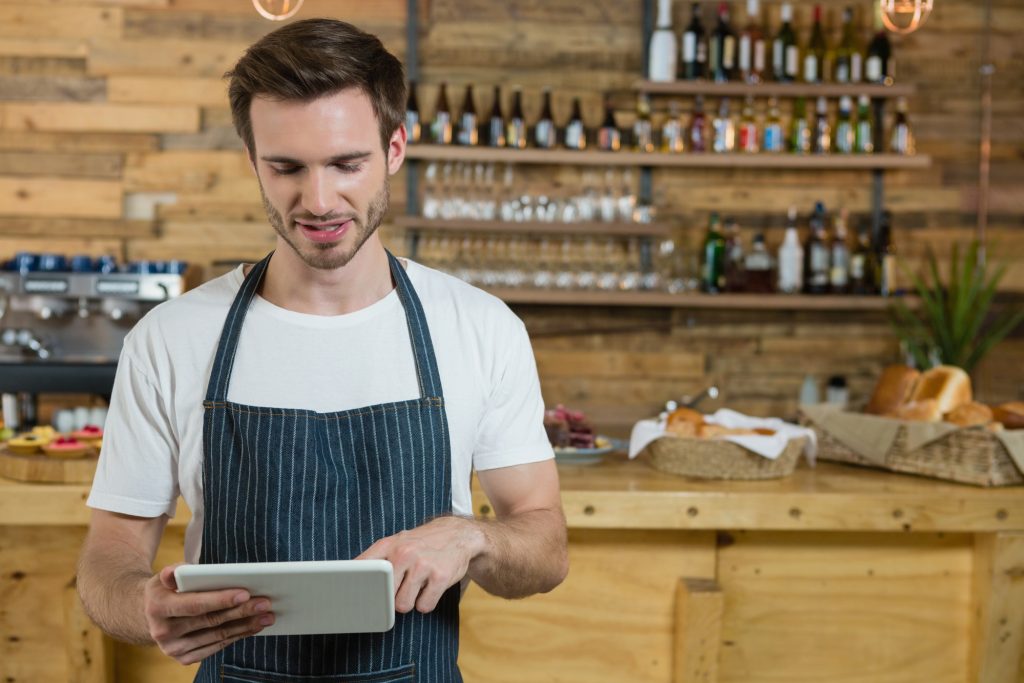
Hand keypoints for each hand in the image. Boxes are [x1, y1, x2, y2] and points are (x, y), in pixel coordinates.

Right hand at [143, 564, 274, 664]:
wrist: (147, 616)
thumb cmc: (165, 590)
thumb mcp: (163, 576)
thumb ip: (173, 571)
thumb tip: (183, 570)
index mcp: (158, 607)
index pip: (195, 604)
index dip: (220, 600)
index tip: (245, 593)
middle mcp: (163, 632)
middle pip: (210, 621)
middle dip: (241, 612)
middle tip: (265, 603)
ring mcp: (173, 648)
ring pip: (217, 636)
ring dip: (245, 626)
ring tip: (267, 616)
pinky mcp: (184, 658)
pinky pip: (215, 647)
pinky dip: (236, 636)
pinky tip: (252, 627)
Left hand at [357, 517, 485, 613]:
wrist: (457, 534)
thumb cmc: (420, 543)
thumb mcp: (396, 542)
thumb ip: (375, 560)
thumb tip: (350, 582)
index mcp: (388, 545)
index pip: (362, 569)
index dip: (356, 585)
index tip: (352, 597)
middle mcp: (404, 553)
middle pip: (383, 595)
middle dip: (390, 598)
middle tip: (401, 587)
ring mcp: (422, 565)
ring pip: (403, 605)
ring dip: (410, 602)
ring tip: (417, 586)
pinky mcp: (440, 577)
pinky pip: (424, 606)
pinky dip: (426, 602)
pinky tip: (430, 587)